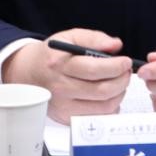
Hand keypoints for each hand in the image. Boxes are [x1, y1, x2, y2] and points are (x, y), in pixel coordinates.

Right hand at [1, 28, 132, 122]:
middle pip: (101, 91)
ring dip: (119, 95)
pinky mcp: (67, 118)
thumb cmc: (52, 55)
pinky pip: (97, 118)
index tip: (125, 61)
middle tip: (126, 72)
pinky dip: (110, 108)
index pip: (94, 70)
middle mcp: (61, 88)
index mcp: (61, 65)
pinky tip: (109, 96)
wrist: (29, 73)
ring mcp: (63, 106)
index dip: (116, 67)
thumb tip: (115, 45)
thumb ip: (94, 38)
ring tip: (119, 83)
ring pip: (103, 107)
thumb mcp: (70, 37)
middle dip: (122, 81)